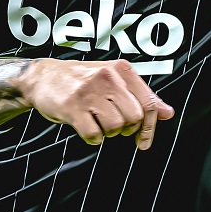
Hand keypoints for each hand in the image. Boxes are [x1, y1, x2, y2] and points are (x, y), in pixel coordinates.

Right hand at [17, 58, 174, 149]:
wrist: (43, 77)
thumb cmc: (83, 80)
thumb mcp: (114, 80)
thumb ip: (141, 95)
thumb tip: (168, 113)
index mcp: (122, 70)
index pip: (148, 103)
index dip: (149, 126)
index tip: (143, 141)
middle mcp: (108, 77)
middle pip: (134, 117)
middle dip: (127, 129)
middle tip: (115, 127)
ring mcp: (89, 92)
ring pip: (116, 127)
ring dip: (109, 133)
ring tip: (99, 123)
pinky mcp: (72, 107)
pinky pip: (94, 135)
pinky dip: (93, 139)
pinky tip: (87, 128)